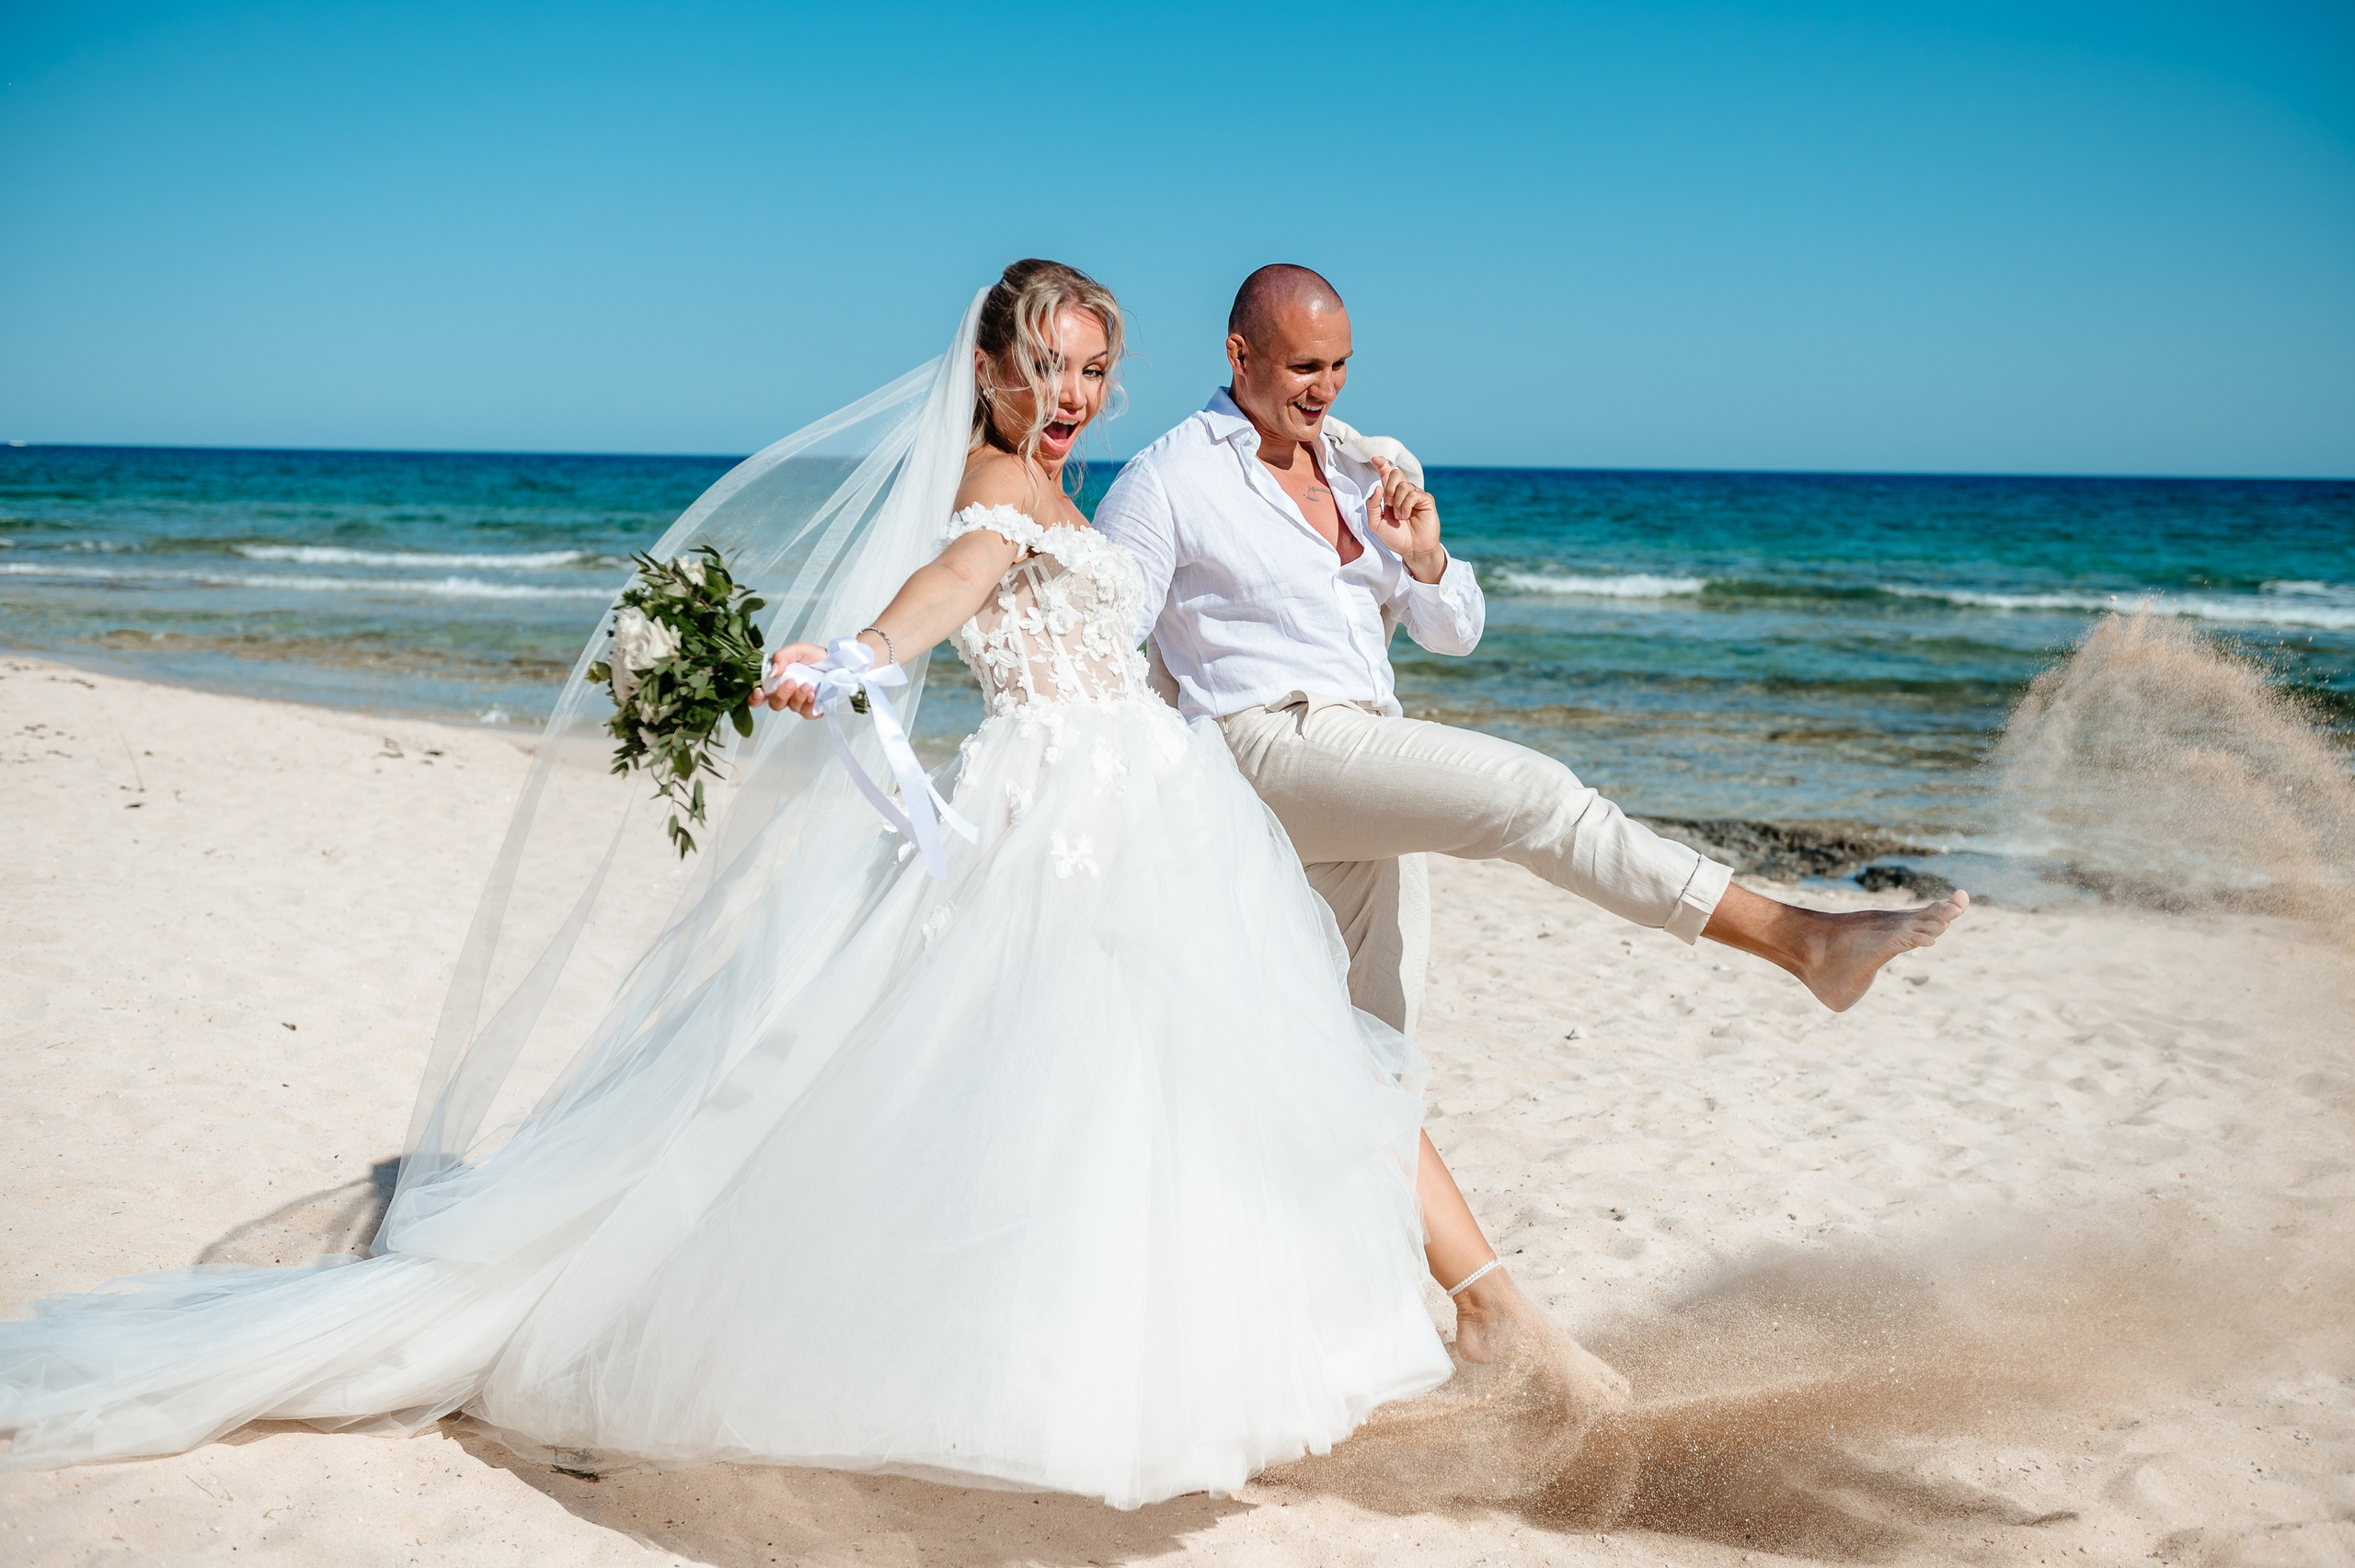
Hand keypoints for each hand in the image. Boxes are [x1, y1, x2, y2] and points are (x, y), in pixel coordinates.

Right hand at [761, 642, 828, 717]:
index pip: (759, 696)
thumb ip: (781, 657)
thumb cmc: (815, 656)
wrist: (838, 662)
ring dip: (798, 697)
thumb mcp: (797, 650)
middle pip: (775, 704)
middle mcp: (786, 694)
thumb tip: (772, 672)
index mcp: (777, 680)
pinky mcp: (813, 709)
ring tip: (808, 685)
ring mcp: (799, 703)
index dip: (755, 698)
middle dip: (781, 694)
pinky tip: (814, 695)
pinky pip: (806, 713)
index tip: (759, 691)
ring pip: (792, 707)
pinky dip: (809, 705)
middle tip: (791, 682)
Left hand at [1368, 458, 1445, 582]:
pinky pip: (1413, 494)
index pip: (1386, 475)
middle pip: (1395, 473)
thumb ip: (1372, 505)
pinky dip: (1406, 505)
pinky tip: (1406, 516)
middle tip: (1388, 503)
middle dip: (1389, 486)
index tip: (1375, 459)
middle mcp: (1403, 492)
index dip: (1382, 465)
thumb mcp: (1375, 523)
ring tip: (1399, 517)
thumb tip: (1377, 487)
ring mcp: (1416, 495)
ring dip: (1398, 502)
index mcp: (1391, 495)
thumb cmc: (1395, 537)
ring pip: (1404, 485)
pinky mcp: (1426, 500)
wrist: (1411, 549)